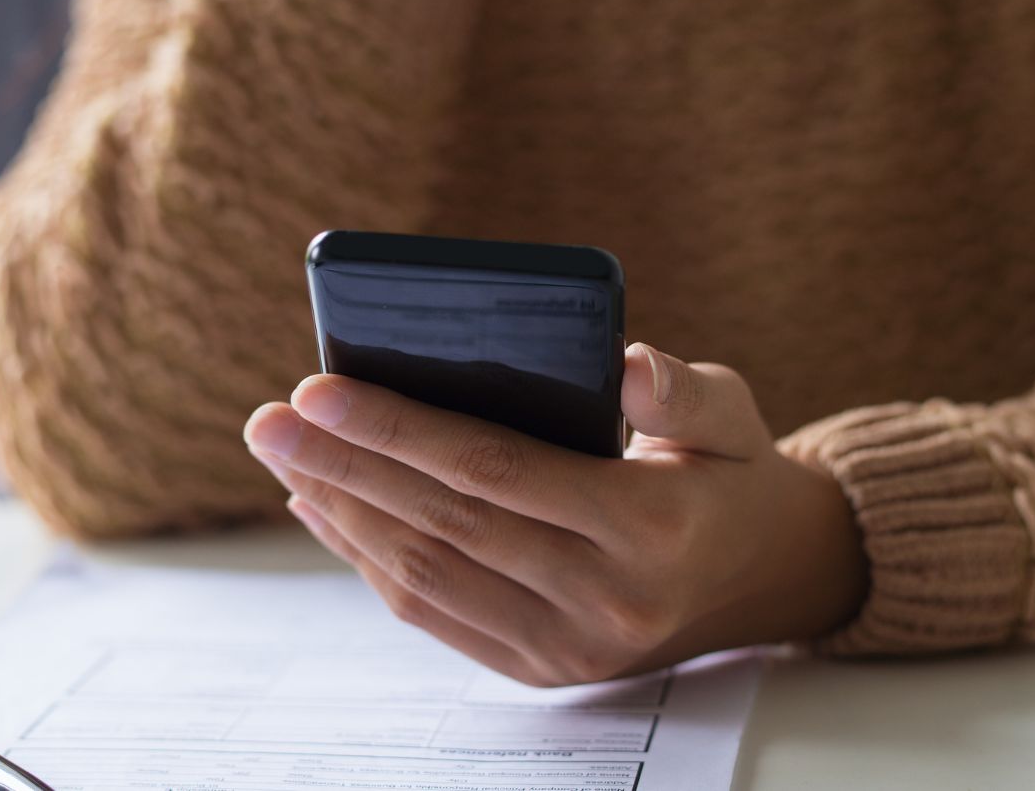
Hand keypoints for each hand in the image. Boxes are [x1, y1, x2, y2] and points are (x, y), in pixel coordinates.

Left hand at [243, 343, 866, 685]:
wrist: (767, 579)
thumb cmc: (730, 473)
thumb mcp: (732, 413)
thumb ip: (680, 387)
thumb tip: (621, 364)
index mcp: (649, 526)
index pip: (494, 469)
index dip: (397, 430)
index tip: (316, 388)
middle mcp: (605, 599)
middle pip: (442, 523)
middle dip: (343, 467)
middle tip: (267, 420)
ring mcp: (570, 647)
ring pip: (427, 575)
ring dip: (343, 513)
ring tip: (284, 457)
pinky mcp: (543, 670)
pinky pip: (435, 614)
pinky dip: (370, 562)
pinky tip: (326, 510)